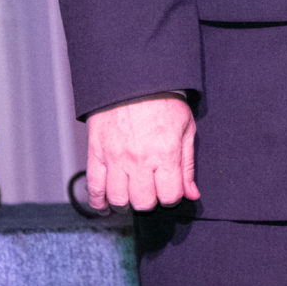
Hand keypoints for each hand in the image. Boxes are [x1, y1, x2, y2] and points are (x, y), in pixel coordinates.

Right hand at [84, 94, 198, 212]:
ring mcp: (115, 157)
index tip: (170, 189)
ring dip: (126, 202)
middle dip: (150, 201)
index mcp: (165, 153)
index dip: (172, 196)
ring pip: (118, 199)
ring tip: (131, 195)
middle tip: (151, 190)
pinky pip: (93, 187)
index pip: (170, 196)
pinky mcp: (97, 153)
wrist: (133, 79)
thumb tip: (192, 194)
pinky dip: (98, 202)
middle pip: (143, 202)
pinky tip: (105, 206)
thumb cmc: (163, 101)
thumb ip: (188, 165)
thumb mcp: (186, 128)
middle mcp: (139, 159)